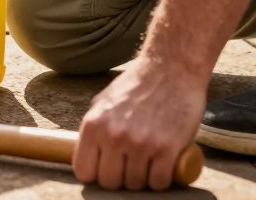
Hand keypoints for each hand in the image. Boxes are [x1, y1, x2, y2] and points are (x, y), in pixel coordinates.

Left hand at [74, 57, 207, 190]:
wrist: (172, 69)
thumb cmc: (137, 85)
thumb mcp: (104, 101)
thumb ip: (95, 126)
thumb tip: (86, 151)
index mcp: (93, 125)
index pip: (84, 171)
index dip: (95, 175)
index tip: (105, 170)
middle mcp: (113, 136)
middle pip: (110, 182)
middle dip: (119, 179)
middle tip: (129, 167)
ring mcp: (140, 144)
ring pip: (135, 185)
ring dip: (142, 179)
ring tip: (147, 163)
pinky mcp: (167, 149)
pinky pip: (159, 182)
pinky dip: (161, 180)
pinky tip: (162, 167)